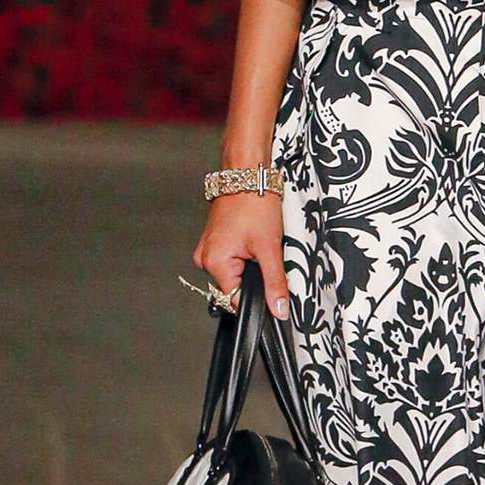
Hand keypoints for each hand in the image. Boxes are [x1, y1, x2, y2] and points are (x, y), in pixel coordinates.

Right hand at [193, 192, 289, 318]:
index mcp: (214, 263)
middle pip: (234, 286)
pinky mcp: (213, 242)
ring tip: (257, 243)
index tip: (270, 289)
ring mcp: (208, 249)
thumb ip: (274, 283)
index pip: (235, 299)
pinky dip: (243, 255)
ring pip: (234, 273)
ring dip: (249, 265)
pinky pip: (230, 259)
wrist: (248, 174)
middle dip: (253, 277)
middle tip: (264, 254)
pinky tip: (250, 240)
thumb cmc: (254, 203)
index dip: (256, 298)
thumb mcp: (270, 248)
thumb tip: (278, 310)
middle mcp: (205, 258)